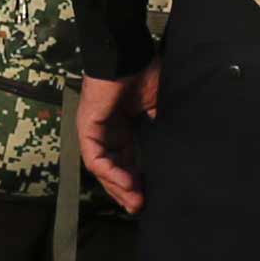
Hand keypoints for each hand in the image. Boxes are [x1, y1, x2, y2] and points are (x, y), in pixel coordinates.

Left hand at [74, 67, 157, 212]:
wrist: (127, 54)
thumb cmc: (143, 73)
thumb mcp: (156, 107)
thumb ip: (158, 127)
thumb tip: (172, 151)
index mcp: (122, 128)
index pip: (126, 162)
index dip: (136, 180)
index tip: (150, 196)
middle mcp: (106, 132)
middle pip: (112, 171)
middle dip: (126, 191)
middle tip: (141, 207)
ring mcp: (95, 131)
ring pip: (102, 170)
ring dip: (118, 187)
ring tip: (135, 201)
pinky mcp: (87, 128)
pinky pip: (95, 158)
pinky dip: (110, 173)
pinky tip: (127, 183)